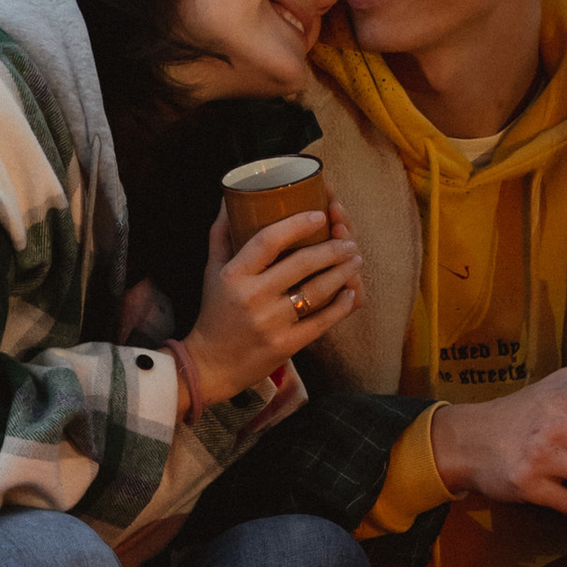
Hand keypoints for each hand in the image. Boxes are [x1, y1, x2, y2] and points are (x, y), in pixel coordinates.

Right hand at [183, 203, 364, 410]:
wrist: (211, 364)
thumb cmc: (215, 312)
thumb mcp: (212, 272)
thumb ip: (222, 235)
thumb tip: (228, 202)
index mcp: (234, 275)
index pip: (268, 240)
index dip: (297, 224)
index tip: (320, 214)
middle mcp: (253, 297)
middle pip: (301, 264)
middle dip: (332, 248)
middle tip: (348, 241)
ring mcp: (271, 322)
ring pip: (316, 291)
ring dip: (342, 272)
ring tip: (355, 260)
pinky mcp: (285, 344)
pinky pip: (321, 321)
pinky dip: (340, 305)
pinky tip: (350, 292)